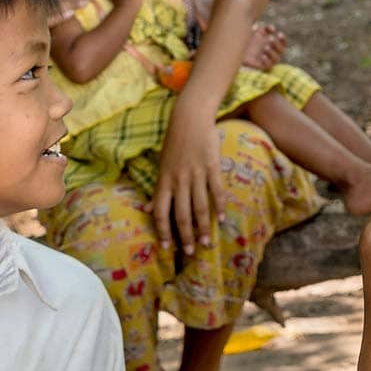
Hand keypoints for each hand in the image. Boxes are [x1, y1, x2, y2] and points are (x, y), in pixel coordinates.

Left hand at [150, 124, 222, 254]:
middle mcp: (178, 181)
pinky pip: (216, 191)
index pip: (161, 213)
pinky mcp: (212, 167)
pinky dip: (220, 206)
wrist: (189, 119)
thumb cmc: (174, 143)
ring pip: (199, 207)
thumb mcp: (161, 166)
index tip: (167, 248)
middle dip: (185, 236)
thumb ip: (158, 190)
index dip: (163, 231)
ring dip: (203, 227)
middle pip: (181, 214)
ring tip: (207, 243)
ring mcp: (196, 174)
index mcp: (164, 181)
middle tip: (189, 252)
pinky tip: (223, 219)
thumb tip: (148, 210)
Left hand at [243, 22, 287, 71]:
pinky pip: (268, 66)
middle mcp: (273, 53)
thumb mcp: (257, 34)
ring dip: (272, 52)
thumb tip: (272, 28)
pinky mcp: (263, 67)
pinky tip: (263, 56)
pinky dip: (266, 61)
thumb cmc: (250, 42)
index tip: (278, 33)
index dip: (283, 39)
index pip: (283, 43)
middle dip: (277, 44)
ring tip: (266, 47)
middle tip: (270, 38)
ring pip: (276, 58)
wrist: (240, 53)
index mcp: (274, 45)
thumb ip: (264, 29)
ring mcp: (269, 60)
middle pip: (281, 50)